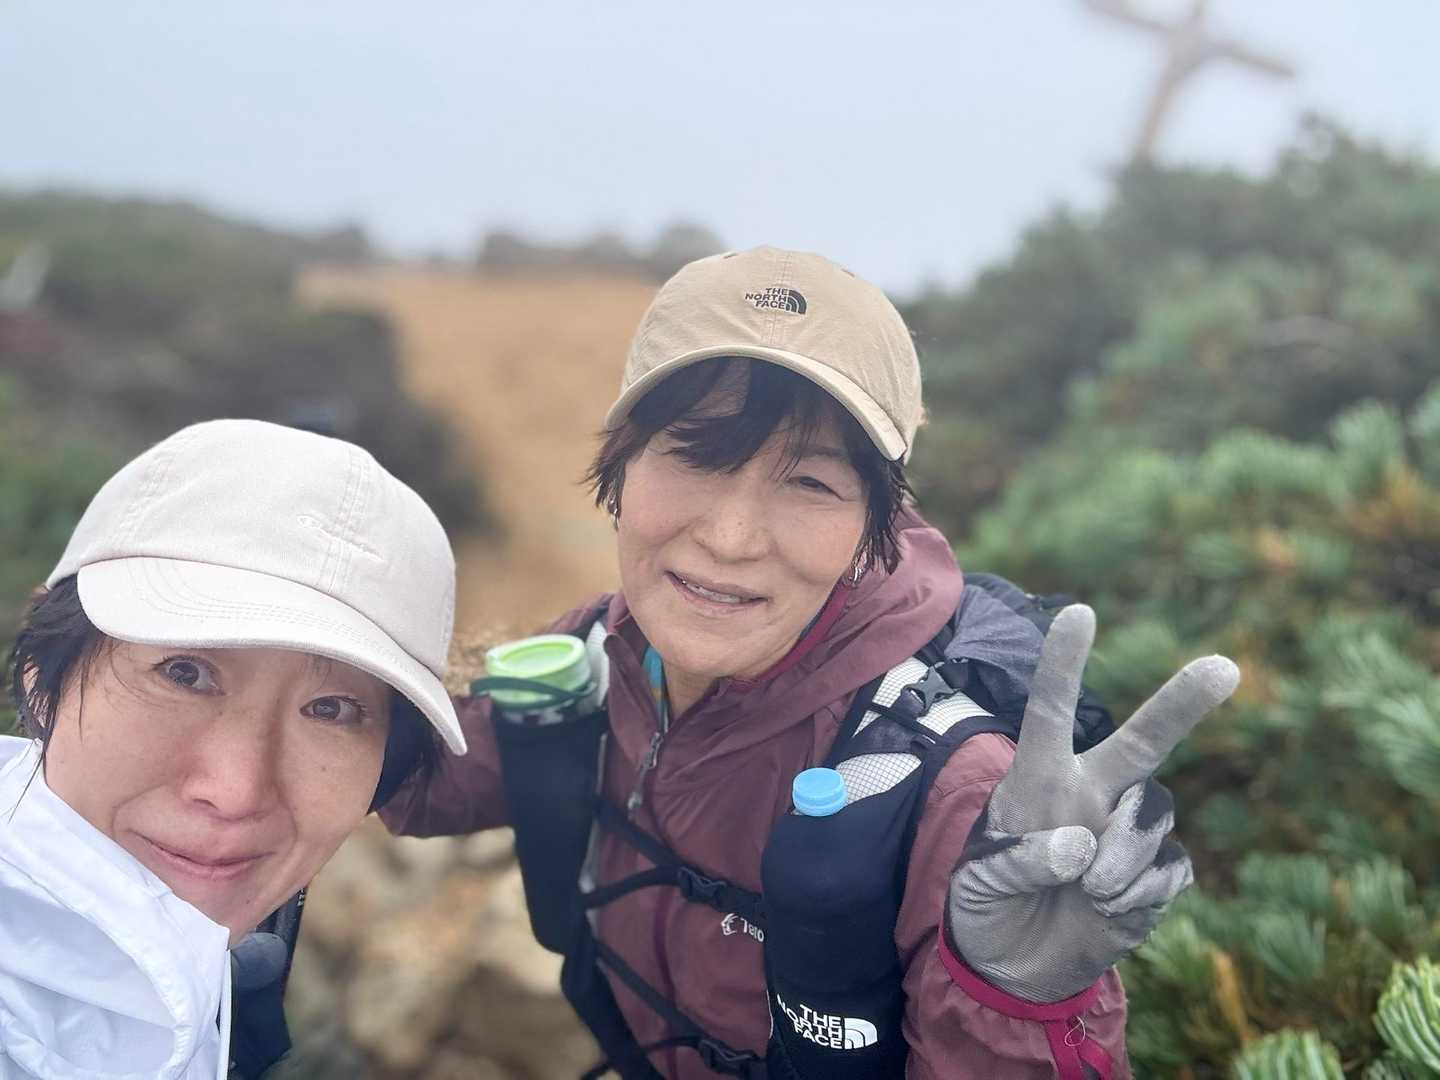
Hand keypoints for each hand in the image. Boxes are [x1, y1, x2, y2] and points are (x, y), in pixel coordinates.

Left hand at [946, 605, 1238, 1002]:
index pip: (1051, 712)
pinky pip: (1169, 870)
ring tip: (1089, 888)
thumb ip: (1021, 858)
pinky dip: (1138, 892)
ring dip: (1125, 854)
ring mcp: (1128, 832)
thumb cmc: (987, 901)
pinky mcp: (1155, 877)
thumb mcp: (980, 879)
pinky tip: (1106, 907)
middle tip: (1224, 667)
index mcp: (1040, 778)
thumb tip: (1080, 845)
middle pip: (1144, 741)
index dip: (1065, 664)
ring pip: (1156, 815)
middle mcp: (1092, 792)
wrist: (1012, 966)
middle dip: (1182, 703)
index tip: (1080, 612)